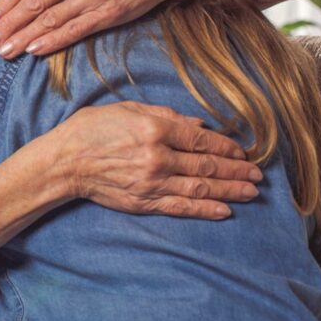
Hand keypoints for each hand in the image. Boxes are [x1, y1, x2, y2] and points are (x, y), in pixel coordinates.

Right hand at [43, 101, 261, 219]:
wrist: (63, 162)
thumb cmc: (90, 130)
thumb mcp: (126, 109)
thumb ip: (163, 115)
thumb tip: (197, 124)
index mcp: (154, 129)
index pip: (201, 139)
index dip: (226, 146)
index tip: (242, 152)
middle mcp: (158, 157)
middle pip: (206, 166)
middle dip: (235, 170)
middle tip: (257, 174)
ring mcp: (152, 182)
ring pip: (200, 189)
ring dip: (230, 191)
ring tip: (251, 192)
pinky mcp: (144, 202)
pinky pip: (181, 208)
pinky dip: (205, 210)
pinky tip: (225, 211)